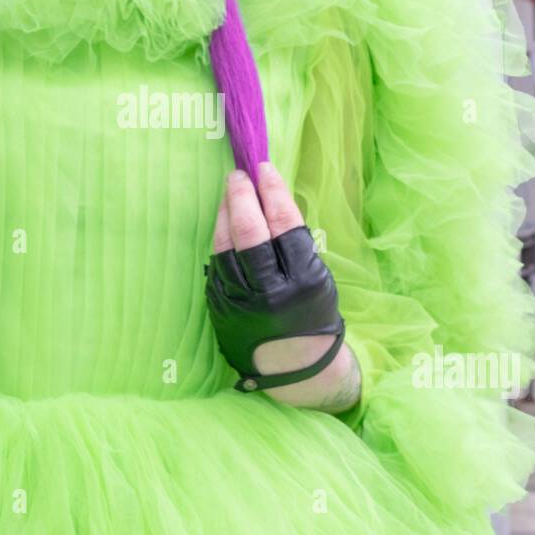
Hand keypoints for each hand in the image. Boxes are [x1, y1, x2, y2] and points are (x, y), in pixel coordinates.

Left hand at [206, 162, 354, 407]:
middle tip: (238, 175)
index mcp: (303, 281)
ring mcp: (241, 301)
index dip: (273, 191)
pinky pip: (217, 265)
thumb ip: (294, 243)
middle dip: (242, 197)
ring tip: (229, 193)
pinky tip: (223, 223)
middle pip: (250, 233)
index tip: (264, 169)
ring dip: (225, 214)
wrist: (293, 365)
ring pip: (226, 247)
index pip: (284, 224)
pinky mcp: (220, 307)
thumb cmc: (311, 314)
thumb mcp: (317, 278)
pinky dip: (220, 240)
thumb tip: (269, 196)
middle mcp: (270, 292)